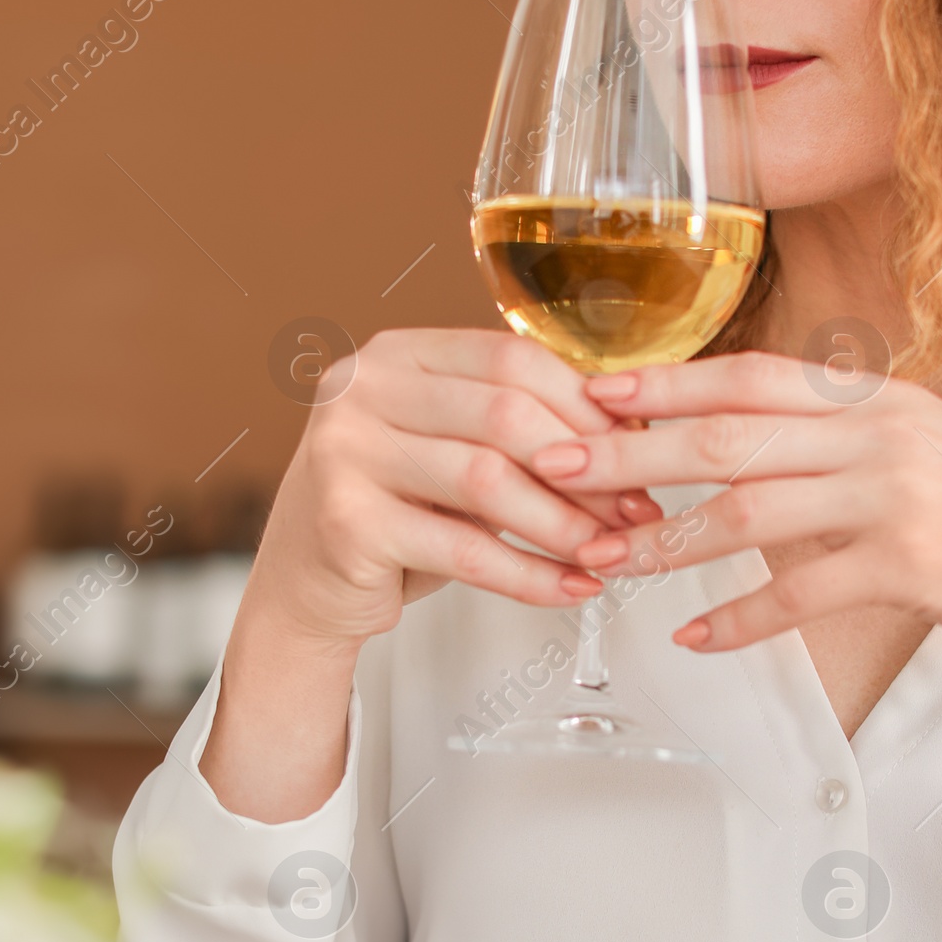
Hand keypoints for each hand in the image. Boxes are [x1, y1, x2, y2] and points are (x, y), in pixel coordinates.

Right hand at [247, 327, 661, 650]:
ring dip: (564, 524)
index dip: (584, 405)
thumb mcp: (452, 452)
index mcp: (396, 354)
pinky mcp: (346, 523)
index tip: (637, 449)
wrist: (305, 584)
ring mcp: (345, 452)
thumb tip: (630, 442)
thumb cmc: (395, 512)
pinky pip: (463, 550)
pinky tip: (571, 587)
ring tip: (610, 552)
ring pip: (487, 481)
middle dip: (585, 467)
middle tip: (636, 510)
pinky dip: (529, 574)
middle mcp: (361, 389)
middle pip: (503, 414)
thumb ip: (518, 432)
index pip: (510, 359)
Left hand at [528, 351, 941, 788]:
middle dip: (632, 449)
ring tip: (606, 560)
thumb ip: (848, 445)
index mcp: (880, 399)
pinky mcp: (912, 565)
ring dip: (668, 538)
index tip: (591, 391)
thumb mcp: (930, 457)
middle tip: (555, 464)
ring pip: (750, 509)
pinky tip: (694, 638)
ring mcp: (896, 496)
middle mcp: (882, 433)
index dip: (665, 382)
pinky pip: (801, 592)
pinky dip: (742, 618)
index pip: (751, 375)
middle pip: (728, 432)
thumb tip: (764, 447)